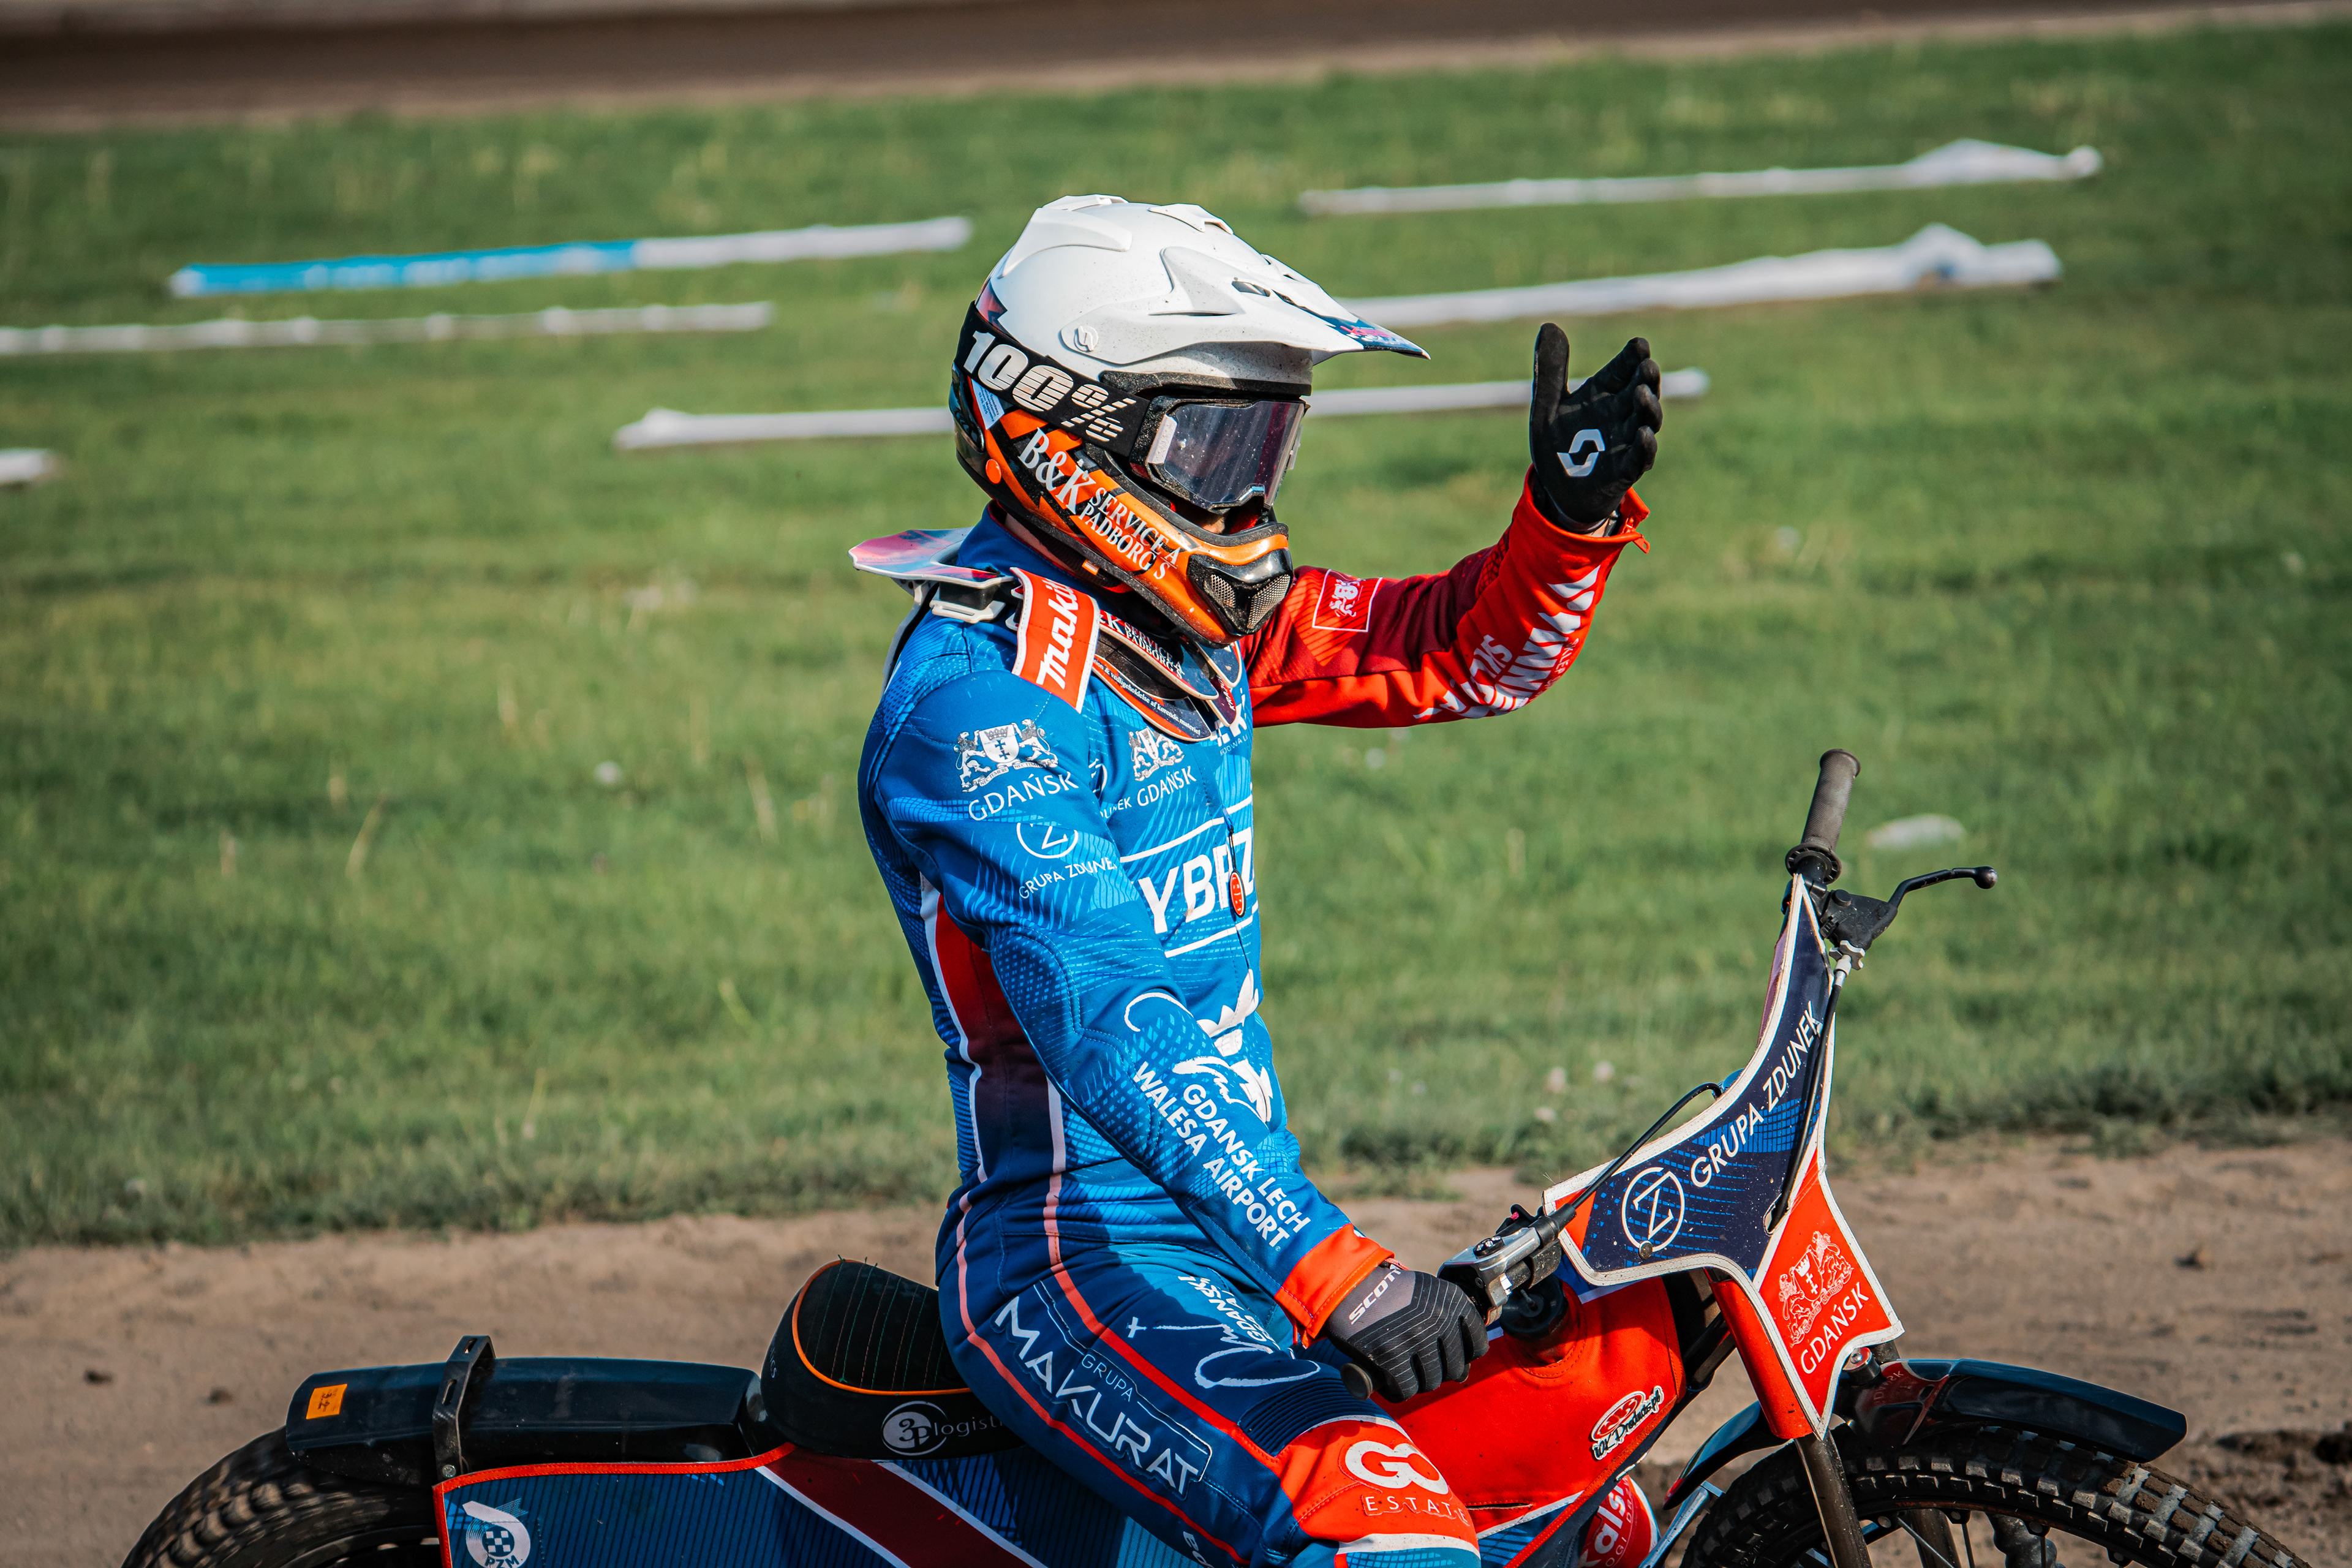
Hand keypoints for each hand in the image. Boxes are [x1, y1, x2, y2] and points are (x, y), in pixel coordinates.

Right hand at [1320, 1262, 1487, 1401]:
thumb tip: (1463, 1370)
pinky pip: (1406, 1390)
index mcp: (1452, 1300)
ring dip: (1417, 1382)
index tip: (1446, 1354)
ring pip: (1431, 1382)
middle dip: (1438, 1371)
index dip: (1462, 1354)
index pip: (1478, 1345)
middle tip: (1420, 1364)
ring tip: (1404, 1371)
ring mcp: (1415, 1339)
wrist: (1348, 1286)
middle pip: (1454, 1369)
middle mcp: (1439, 1319)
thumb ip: (1449, 1320)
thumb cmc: (1389, 1292)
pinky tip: (1390, 1382)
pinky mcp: (1390, 1357)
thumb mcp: (1428, 1291)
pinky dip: (1397, 1391)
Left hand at [1528, 326, 1661, 530]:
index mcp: (1603, 394)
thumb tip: (1549, 325)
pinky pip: (1640, 457)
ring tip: (1642, 393)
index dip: (1631, 358)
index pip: (1623, 369)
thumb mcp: (1547, 406)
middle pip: (1640, 391)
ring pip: (1646, 421)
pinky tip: (1643, 434)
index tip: (1639, 344)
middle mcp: (1620, 414)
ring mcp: (1626, 442)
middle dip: (1646, 379)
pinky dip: (1644, 446)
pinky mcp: (1625, 471)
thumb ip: (1550, 370)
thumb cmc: (1558, 445)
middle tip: (1647, 365)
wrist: (1559, 492)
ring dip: (1647, 408)